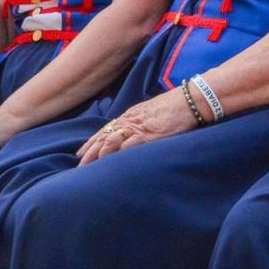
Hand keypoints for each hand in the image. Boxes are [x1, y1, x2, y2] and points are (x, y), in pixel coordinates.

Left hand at [77, 93, 194, 164]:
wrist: (190, 100)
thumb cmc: (175, 107)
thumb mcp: (152, 113)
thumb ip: (141, 121)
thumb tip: (135, 133)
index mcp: (130, 115)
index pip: (105, 130)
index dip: (91, 143)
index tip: (80, 154)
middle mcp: (130, 121)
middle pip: (103, 137)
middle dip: (89, 153)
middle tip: (78, 167)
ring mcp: (138, 128)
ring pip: (110, 142)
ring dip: (98, 156)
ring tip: (88, 169)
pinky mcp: (149, 135)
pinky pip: (128, 146)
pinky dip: (117, 155)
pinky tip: (109, 164)